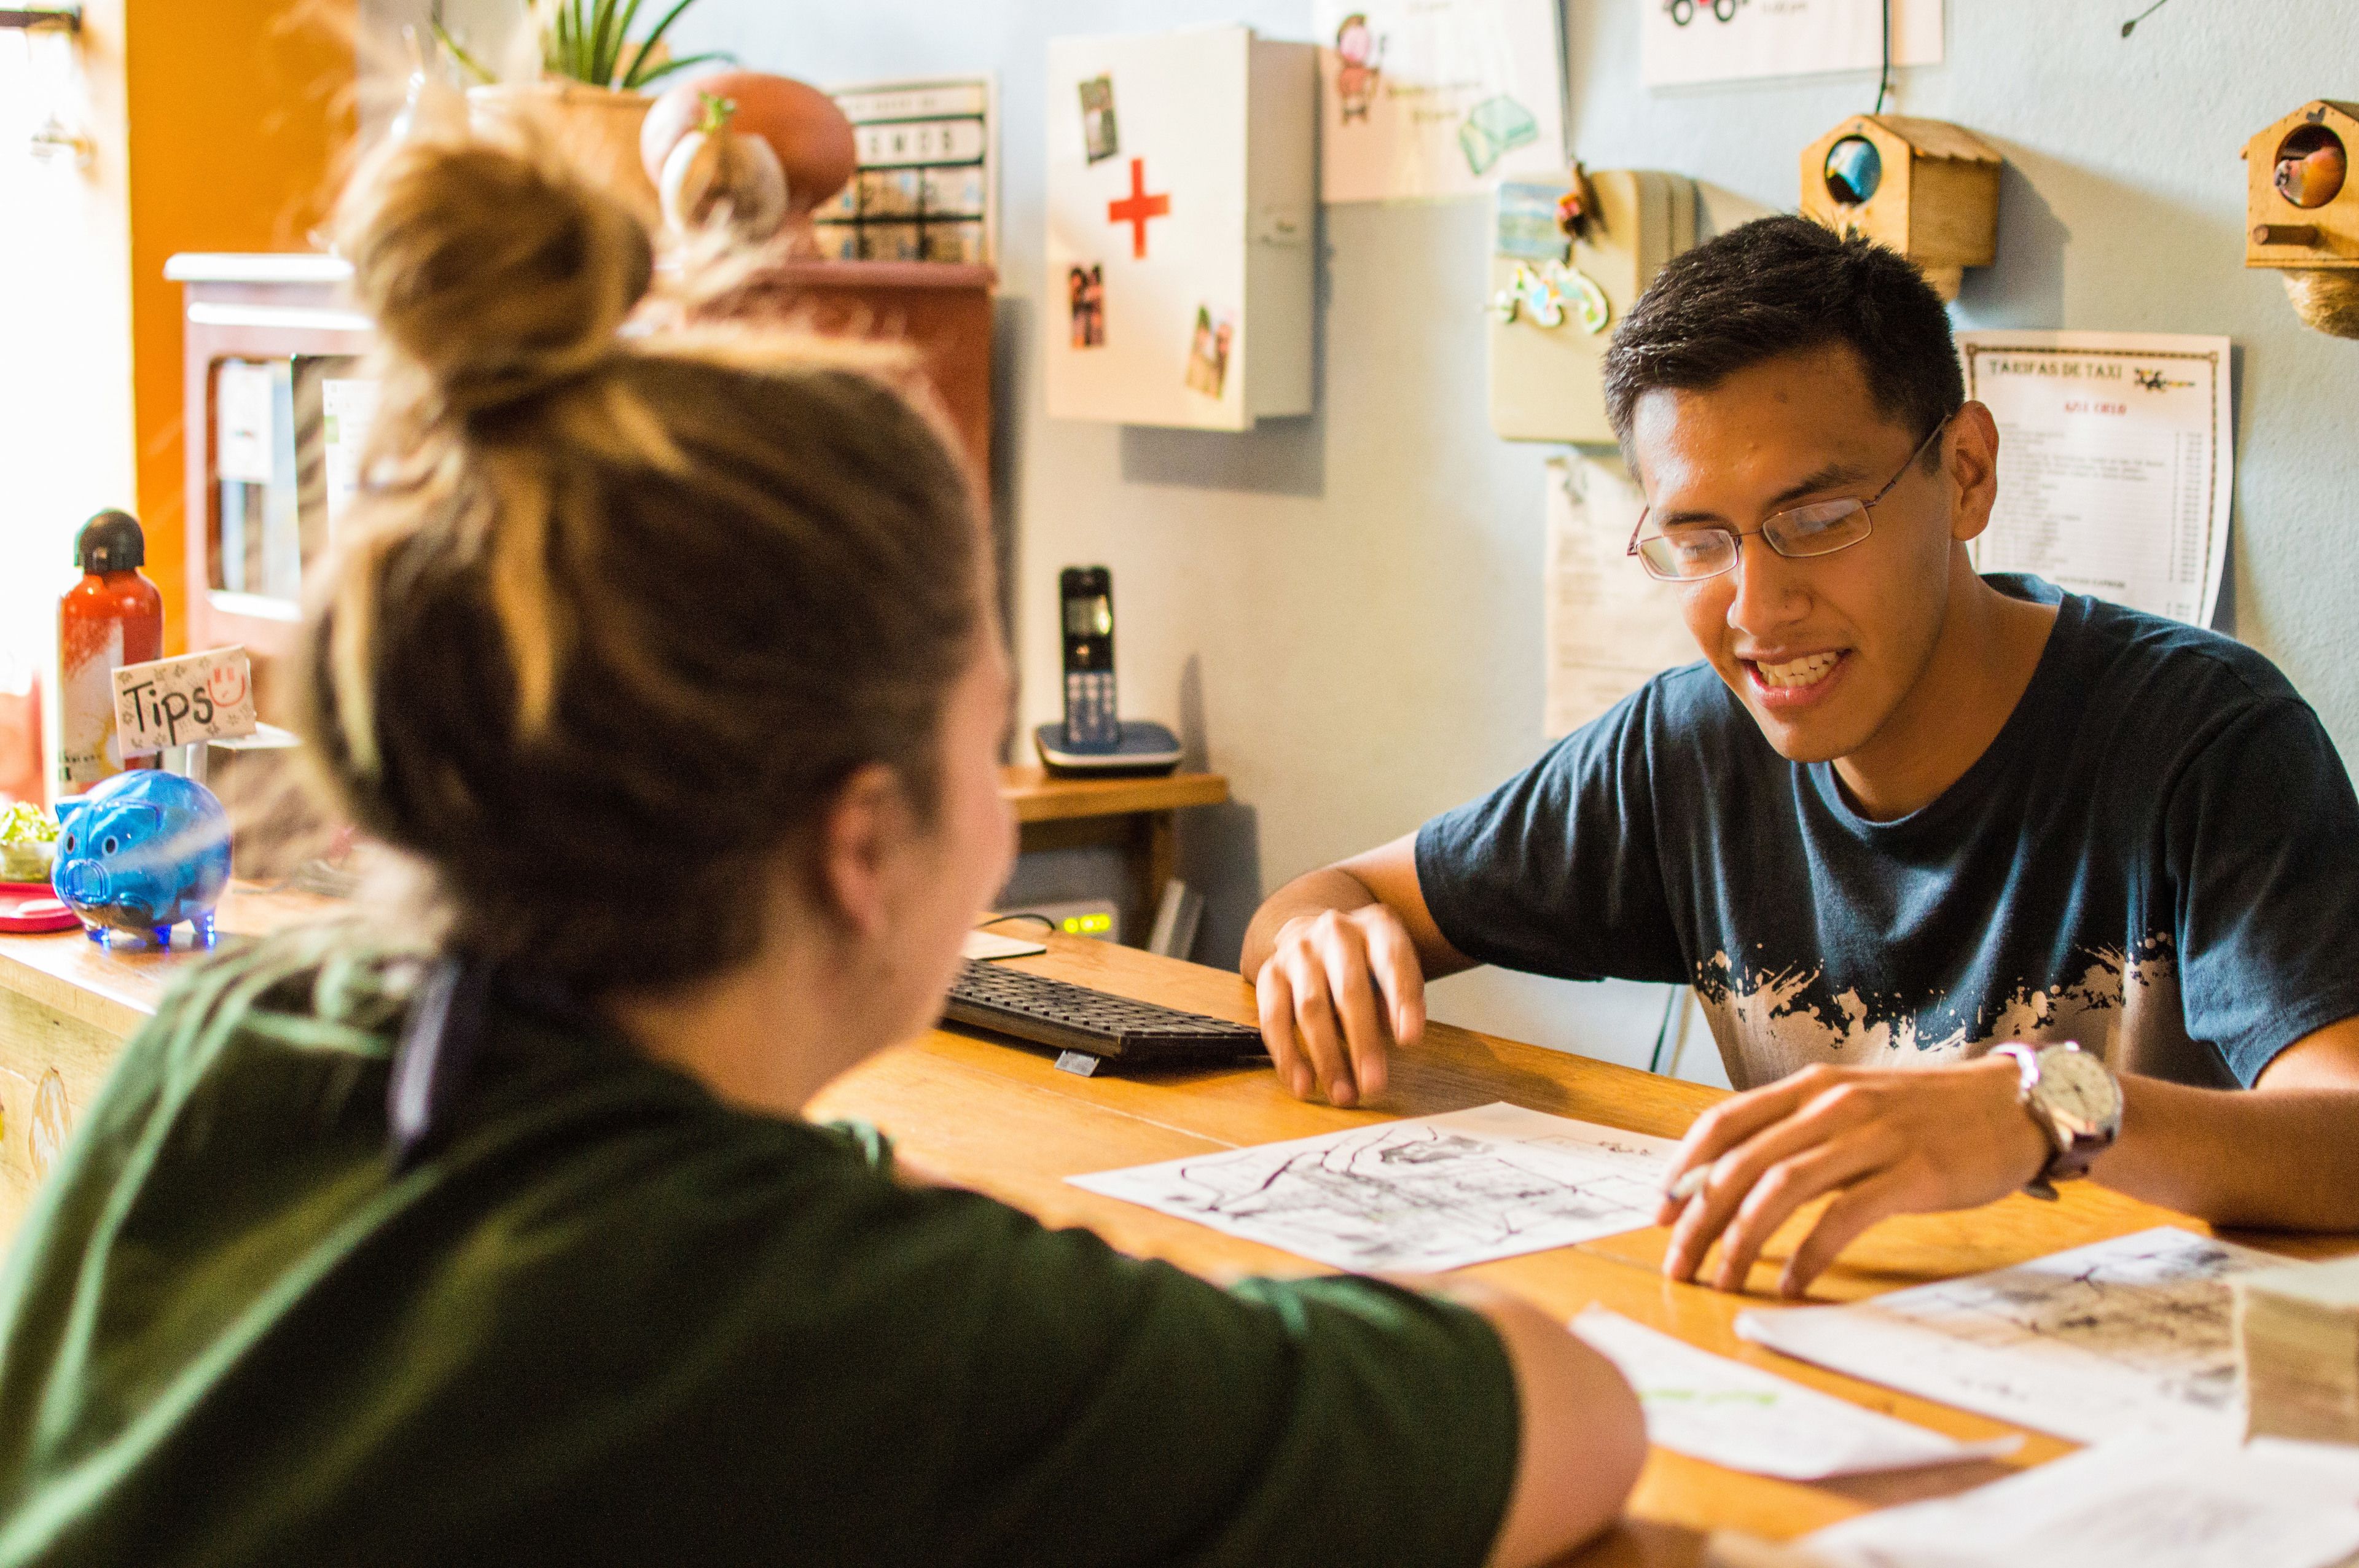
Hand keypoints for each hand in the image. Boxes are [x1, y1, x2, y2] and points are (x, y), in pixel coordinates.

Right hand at [1252, 907, 1425, 1106]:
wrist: (1317, 934)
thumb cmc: (1366, 961)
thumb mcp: (1394, 967)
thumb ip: (1400, 997)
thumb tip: (1402, 1036)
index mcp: (1376, 926)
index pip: (1392, 961)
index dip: (1402, 1001)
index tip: (1410, 1040)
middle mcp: (1335, 932)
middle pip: (1349, 990)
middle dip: (1363, 1042)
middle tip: (1374, 1084)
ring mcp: (1298, 951)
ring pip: (1310, 1008)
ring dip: (1326, 1057)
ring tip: (1342, 1093)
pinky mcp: (1269, 973)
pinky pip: (1273, 1019)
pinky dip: (1288, 1056)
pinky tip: (1303, 1083)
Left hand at [1654, 1058, 2052, 1297]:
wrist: (2015, 1105)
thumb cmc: (1928, 1114)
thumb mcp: (1853, 1107)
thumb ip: (1799, 1134)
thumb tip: (1736, 1180)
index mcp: (1810, 1088)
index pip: (1723, 1122)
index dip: (1683, 1169)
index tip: (1661, 1213)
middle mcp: (1832, 1106)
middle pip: (1742, 1163)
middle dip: (1699, 1219)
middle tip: (1678, 1264)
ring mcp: (1872, 1137)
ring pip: (1780, 1188)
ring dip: (1742, 1240)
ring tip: (1723, 1280)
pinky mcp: (1911, 1173)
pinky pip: (1842, 1217)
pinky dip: (1808, 1254)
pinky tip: (1791, 1282)